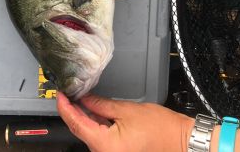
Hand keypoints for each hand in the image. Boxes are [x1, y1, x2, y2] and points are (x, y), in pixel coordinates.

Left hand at [57, 92, 193, 151]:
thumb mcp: (126, 110)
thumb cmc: (158, 127)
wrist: (180, 141)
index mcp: (105, 146)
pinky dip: (94, 124)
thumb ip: (101, 105)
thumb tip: (83, 98)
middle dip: (73, 111)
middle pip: (81, 131)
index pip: (77, 125)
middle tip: (66, 92)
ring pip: (90, 134)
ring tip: (77, 97)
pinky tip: (92, 110)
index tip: (59, 94)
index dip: (65, 108)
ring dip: (83, 117)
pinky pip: (100, 137)